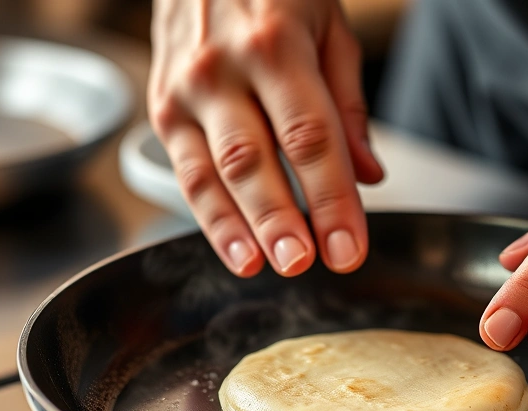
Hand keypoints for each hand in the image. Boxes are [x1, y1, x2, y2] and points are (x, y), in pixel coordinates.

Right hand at [148, 0, 383, 276]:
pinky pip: (185, 172)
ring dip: (237, 229)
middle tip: (303, 263)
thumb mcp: (329, 25)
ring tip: (263, 267)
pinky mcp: (161, 108)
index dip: (331, 198)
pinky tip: (234, 248)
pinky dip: (209, 217)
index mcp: (274, 44)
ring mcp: (183, 90)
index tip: (349, 246)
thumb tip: (366, 175)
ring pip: (209, 174)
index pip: (309, 136)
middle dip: (280, 220)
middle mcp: (221, 68)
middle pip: (253, 160)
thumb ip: (348, 104)